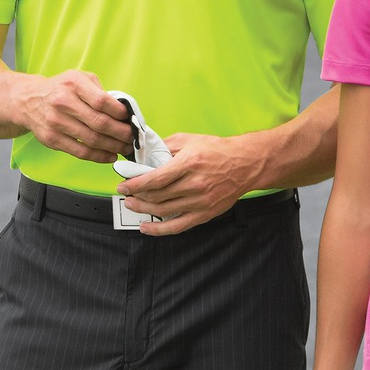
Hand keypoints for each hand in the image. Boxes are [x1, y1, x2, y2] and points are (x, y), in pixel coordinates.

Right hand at [13, 71, 132, 161]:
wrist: (28, 100)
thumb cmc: (60, 89)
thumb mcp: (79, 78)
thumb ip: (99, 91)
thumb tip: (122, 112)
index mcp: (73, 84)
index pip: (102, 101)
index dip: (120, 113)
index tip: (130, 119)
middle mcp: (63, 102)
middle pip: (100, 123)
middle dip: (121, 133)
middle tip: (132, 137)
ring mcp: (56, 122)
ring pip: (92, 140)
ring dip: (113, 147)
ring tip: (124, 147)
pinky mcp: (52, 139)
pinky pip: (81, 152)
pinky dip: (99, 157)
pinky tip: (110, 156)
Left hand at [122, 132, 258, 235]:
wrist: (245, 164)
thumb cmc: (217, 151)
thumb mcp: (189, 140)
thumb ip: (164, 147)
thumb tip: (143, 156)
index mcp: (188, 164)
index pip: (155, 179)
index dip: (135, 184)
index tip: (124, 185)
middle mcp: (194, 184)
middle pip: (157, 196)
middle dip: (136, 196)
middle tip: (127, 194)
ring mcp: (200, 202)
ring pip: (163, 211)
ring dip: (143, 209)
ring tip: (133, 205)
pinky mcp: (205, 214)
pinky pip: (177, 226)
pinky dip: (159, 230)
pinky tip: (146, 227)